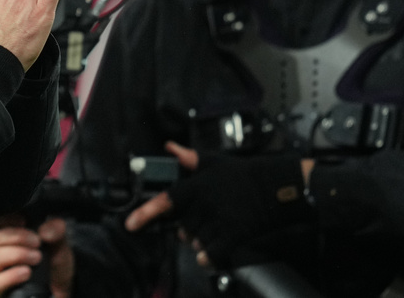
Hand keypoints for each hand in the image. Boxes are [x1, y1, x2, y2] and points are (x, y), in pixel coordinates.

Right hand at [0, 217, 73, 297]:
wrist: (59, 286)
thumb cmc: (52, 262)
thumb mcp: (59, 242)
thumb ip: (56, 230)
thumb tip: (45, 230)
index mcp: (8, 234)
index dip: (3, 218)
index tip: (22, 220)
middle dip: (17, 237)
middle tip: (37, 242)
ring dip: (17, 255)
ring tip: (36, 258)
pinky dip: (12, 275)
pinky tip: (26, 272)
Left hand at [126, 145, 310, 267]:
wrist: (273, 186)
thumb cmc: (242, 173)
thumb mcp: (212, 161)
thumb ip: (188, 157)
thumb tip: (169, 147)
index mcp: (196, 187)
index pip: (165, 201)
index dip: (146, 213)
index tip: (130, 224)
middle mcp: (203, 205)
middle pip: (182, 227)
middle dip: (188, 227)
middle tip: (201, 220)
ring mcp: (218, 221)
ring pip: (196, 241)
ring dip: (200, 240)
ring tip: (214, 228)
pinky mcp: (232, 234)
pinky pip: (212, 254)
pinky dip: (209, 257)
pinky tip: (212, 252)